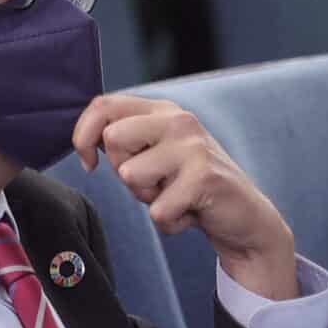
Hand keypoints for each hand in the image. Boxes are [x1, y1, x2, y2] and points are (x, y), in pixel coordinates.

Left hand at [72, 95, 299, 300]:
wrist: (243, 216)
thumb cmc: (190, 187)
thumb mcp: (156, 155)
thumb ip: (126, 142)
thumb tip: (84, 142)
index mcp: (163, 110)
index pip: (103, 105)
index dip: (83, 135)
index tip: (90, 163)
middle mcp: (179, 120)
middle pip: (113, 139)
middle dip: (122, 172)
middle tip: (153, 183)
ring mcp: (193, 147)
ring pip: (130, 176)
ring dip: (147, 199)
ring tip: (174, 196)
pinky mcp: (203, 178)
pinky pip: (157, 211)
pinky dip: (170, 222)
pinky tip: (190, 213)